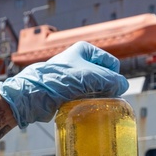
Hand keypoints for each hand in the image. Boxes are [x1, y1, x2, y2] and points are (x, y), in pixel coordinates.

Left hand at [0, 41, 128, 127]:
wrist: (33, 94)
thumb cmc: (59, 80)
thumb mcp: (90, 76)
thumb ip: (111, 79)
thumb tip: (123, 86)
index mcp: (86, 49)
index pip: (112, 64)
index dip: (111, 77)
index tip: (103, 87)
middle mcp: (80, 60)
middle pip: (104, 76)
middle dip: (104, 87)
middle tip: (96, 97)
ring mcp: (73, 75)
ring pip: (96, 87)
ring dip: (95, 95)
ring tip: (87, 101)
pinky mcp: (68, 89)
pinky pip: (85, 95)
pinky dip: (87, 101)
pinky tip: (81, 105)